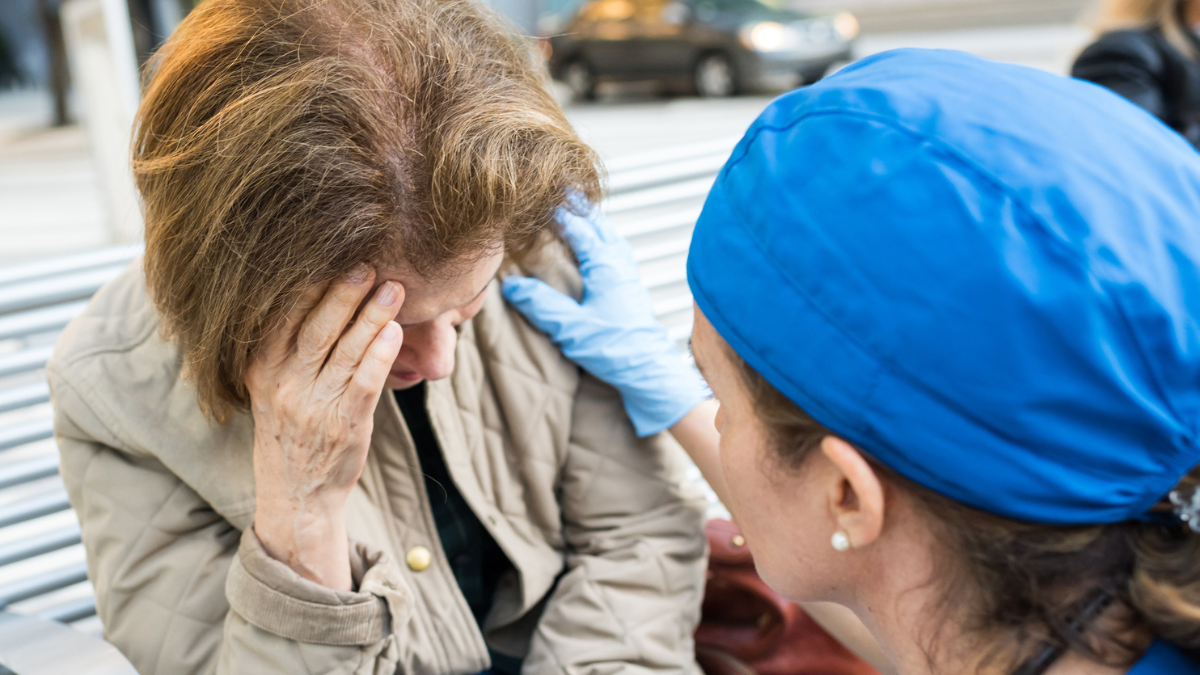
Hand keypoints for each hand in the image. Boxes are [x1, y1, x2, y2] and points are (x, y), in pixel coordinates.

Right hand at [245, 267, 402, 589]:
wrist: (297, 494)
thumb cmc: (290, 429)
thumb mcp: (269, 386)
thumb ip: (283, 345)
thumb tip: (311, 292)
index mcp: (262, 368)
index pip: (282, 317)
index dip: (306, 285)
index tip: (328, 254)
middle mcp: (285, 384)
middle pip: (316, 328)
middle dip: (342, 292)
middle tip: (367, 262)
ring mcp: (315, 405)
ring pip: (346, 351)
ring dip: (372, 316)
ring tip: (394, 289)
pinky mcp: (345, 424)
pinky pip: (364, 383)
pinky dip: (380, 356)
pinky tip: (394, 332)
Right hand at [503, 201, 707, 436]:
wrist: (650, 371)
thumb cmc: (615, 349)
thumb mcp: (570, 327)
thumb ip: (541, 305)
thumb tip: (512, 285)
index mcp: (605, 264)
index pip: (578, 226)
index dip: (559, 210)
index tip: (542, 194)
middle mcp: (620, 263)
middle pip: (598, 223)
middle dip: (578, 206)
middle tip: (560, 190)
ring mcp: (628, 274)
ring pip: (609, 236)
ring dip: (592, 222)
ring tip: (576, 213)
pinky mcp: (631, 289)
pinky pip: (615, 251)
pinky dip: (601, 240)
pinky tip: (596, 250)